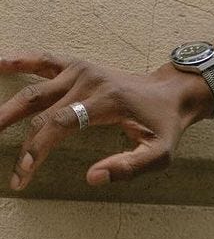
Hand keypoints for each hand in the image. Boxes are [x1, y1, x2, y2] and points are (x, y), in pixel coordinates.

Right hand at [0, 51, 212, 190]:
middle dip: (20, 141)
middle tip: (9, 167)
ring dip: (8, 108)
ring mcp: (79, 70)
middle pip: (41, 110)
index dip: (36, 151)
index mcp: (105, 102)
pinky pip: (40, 60)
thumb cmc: (165, 126)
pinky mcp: (75, 65)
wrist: (171, 93)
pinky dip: (16, 61)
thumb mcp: (160, 154)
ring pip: (34, 89)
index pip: (58, 126)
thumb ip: (129, 167)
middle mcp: (87, 81)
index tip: (23, 176)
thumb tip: (93, 179)